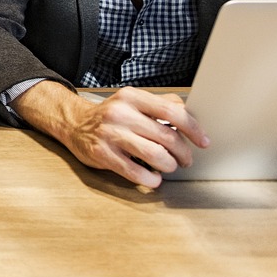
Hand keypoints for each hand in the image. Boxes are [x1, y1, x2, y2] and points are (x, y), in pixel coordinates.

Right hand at [16, 83, 208, 187]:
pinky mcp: (102, 154)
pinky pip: (136, 172)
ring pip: (155, 155)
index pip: (172, 111)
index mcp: (131, 97)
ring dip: (169, 166)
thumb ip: (160, 104)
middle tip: (185, 159)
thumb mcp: (132, 101)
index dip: (193, 128)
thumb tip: (191, 115)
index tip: (203, 142)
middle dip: (183, 153)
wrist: (73, 123)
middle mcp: (120, 113)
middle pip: (167, 137)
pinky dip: (151, 179)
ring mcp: (110, 134)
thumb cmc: (110, 116)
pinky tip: (152, 178)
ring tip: (168, 167)